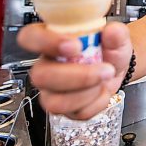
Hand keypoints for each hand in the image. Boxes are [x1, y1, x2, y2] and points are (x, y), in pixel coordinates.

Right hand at [18, 21, 132, 119]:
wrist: (116, 68)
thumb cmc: (108, 48)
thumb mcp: (116, 35)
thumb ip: (115, 33)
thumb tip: (111, 32)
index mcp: (52, 40)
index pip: (30, 37)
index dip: (47, 43)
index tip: (75, 46)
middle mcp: (46, 65)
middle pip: (40, 75)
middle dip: (77, 76)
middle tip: (104, 69)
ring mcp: (52, 89)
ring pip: (54, 102)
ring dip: (87, 93)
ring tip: (104, 80)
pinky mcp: (64, 107)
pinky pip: (74, 113)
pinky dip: (96, 103)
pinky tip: (102, 91)